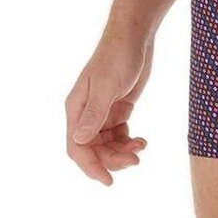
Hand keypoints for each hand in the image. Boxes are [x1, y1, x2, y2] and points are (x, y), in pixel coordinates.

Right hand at [65, 32, 152, 185]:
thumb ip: (94, 114)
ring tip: (141, 147)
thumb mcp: (106, 86)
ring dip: (122, 151)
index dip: (91, 167)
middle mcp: (86, 113)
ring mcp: (101, 112)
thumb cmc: (117, 57)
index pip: (77, 147)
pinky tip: (142, 140)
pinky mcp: (117, 109)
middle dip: (113, 159)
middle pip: (93, 150)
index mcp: (76, 109)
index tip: (109, 181)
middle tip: (135, 160)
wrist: (134, 36)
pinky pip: (118, 135)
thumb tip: (79, 140)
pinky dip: (128, 141)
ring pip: (107, 145)